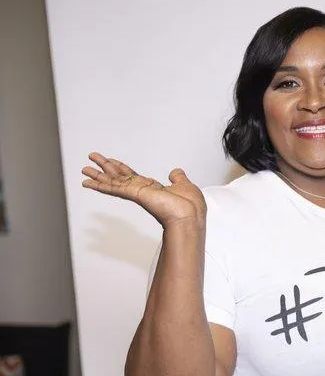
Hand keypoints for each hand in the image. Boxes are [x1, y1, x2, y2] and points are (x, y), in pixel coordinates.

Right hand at [81, 153, 206, 227]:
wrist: (189, 216)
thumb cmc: (190, 206)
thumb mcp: (185, 185)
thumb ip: (178, 178)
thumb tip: (176, 172)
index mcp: (153, 189)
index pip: (132, 177)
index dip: (121, 168)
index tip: (111, 162)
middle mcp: (142, 191)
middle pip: (119, 176)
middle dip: (105, 168)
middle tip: (91, 160)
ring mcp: (137, 194)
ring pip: (113, 182)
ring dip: (98, 175)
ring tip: (84, 168)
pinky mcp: (135, 195)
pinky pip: (114, 189)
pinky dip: (100, 185)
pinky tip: (88, 182)